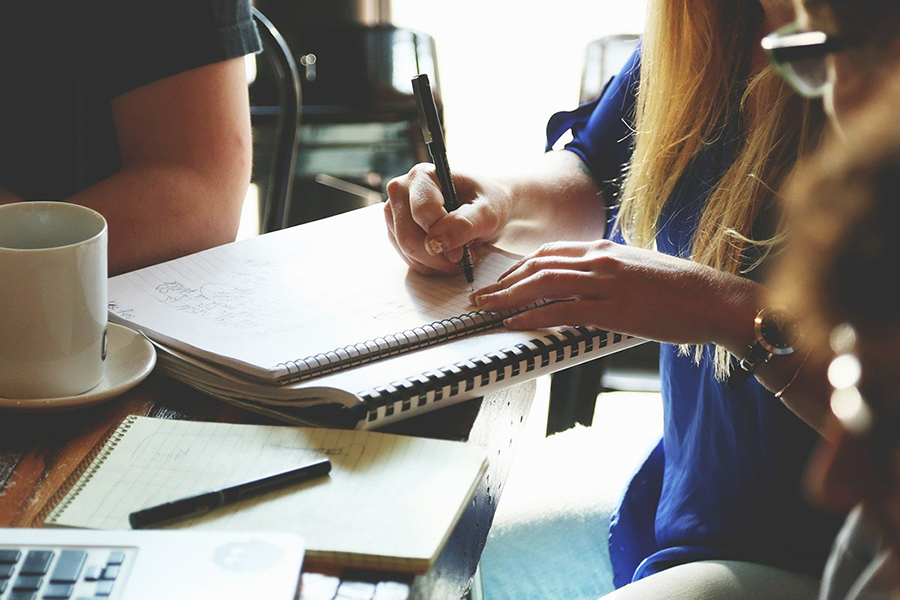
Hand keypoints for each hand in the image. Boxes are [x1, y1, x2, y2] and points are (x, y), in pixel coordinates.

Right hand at [384, 163, 510, 275]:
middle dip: (439, 256)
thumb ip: (464, 224)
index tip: (464, 250)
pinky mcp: (396, 232)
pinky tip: (449, 256)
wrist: (485, 207)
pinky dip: (432, 266)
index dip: (444, 236)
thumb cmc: (488, 202)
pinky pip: (409, 260)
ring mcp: (395, 213)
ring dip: (437, 263)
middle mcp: (402, 190)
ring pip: (407, 252)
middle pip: (408, 237)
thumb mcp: (487, 212)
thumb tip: (435, 243)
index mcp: (423, 176)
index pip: (422, 213)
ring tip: (460, 254)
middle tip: (464, 257)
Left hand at [470, 240, 759, 346]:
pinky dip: (533, 316)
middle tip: (481, 296)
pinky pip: (562, 310)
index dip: (519, 267)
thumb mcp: (638, 269)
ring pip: (543, 284)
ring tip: (486, 309)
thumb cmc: (681, 289)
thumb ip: (609, 272)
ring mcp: (605, 282)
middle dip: (504, 281)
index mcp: (605, 249)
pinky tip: (515, 324)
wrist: (714, 298)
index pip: (550, 252)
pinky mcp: (613, 308)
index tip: (502, 281)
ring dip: (508, 297)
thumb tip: (587, 285)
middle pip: (538, 265)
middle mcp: (600, 260)